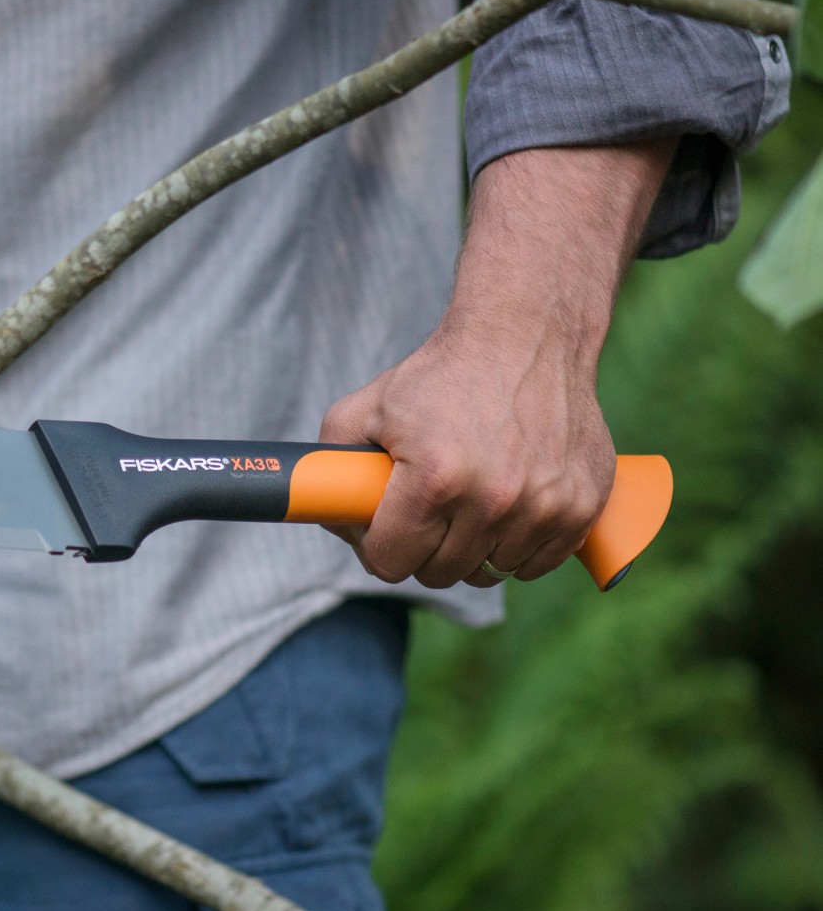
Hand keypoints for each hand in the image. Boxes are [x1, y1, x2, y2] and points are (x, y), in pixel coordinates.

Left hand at [319, 142, 673, 590]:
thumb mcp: (365, 409)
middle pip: (440, 574)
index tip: (383, 529)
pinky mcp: (583, 508)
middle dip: (424, 549)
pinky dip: (519, 546)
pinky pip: (537, 564)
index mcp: (434, 480)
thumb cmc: (438, 377)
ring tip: (468, 501)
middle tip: (425, 511)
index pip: (391, 563)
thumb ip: (330, 467)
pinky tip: (507, 507)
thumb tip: (327, 518)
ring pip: (490, 572)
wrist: (525, 337)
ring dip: (473, 549)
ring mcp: (544, 506)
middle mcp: (493, 499)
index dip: (379, 547)